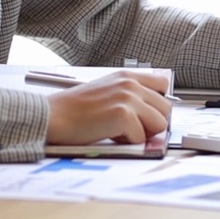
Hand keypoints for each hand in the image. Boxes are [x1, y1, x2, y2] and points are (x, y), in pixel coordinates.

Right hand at [45, 70, 171, 144]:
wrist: (53, 117)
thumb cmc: (74, 109)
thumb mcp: (105, 91)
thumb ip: (128, 95)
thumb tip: (151, 113)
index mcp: (126, 76)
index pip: (163, 85)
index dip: (157, 104)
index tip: (147, 114)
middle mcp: (130, 84)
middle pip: (165, 109)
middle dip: (151, 123)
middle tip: (128, 128)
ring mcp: (128, 98)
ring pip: (159, 124)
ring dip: (142, 133)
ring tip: (118, 130)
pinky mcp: (123, 115)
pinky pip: (142, 138)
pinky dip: (128, 142)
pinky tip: (109, 134)